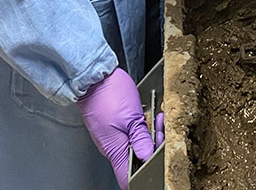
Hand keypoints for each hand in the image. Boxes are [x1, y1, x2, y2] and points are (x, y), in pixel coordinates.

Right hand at [78, 67, 155, 188]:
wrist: (94, 77)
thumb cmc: (109, 94)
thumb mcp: (131, 117)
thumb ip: (141, 139)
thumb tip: (148, 157)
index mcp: (115, 151)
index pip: (128, 178)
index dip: (144, 175)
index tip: (158, 162)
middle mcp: (113, 147)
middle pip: (136, 161)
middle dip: (153, 148)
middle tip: (161, 130)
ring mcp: (113, 136)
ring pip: (135, 145)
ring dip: (149, 135)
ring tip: (158, 119)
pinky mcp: (114, 125)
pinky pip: (130, 134)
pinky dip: (142, 127)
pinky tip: (148, 116)